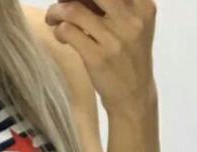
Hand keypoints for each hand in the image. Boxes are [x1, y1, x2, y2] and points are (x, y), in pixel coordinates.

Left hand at [45, 0, 157, 114]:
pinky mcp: (97, 58)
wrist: (134, 97)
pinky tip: (62, 36)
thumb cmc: (129, 58)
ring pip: (74, 9)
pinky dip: (59, 30)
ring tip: (53, 18)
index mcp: (143, 6)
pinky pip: (68, 31)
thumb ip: (114, 6)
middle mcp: (131, 19)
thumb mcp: (134, 26)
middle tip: (62, 2)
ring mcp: (114, 40)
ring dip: (56, 11)